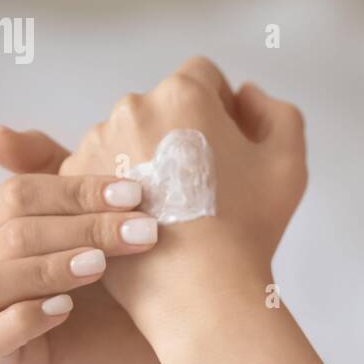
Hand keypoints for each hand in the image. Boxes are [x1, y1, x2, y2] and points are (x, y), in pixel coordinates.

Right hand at [0, 125, 168, 363]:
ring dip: (47, 267)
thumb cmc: (127, 272)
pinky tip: (65, 308)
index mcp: (3, 221)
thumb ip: (59, 168)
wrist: (157, 339)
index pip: (21, 193)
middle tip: (140, 231)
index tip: (136, 193)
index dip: (76, 191)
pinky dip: (25, 318)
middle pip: (12, 231)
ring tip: (100, 266)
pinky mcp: (0, 354)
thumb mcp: (102, 213)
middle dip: (79, 227)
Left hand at [59, 57, 306, 336]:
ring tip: (172, 208)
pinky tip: (147, 221)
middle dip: (182, 133)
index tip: (227, 147)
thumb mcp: (289, 159)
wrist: (198, 288)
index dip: (221, 108)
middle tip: (203, 183)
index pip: (203, 76)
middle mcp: (132, 108)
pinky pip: (100, 171)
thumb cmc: (247, 225)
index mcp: (183, 94)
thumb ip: (276, 111)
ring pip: (128, 137)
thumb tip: (245, 96)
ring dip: (147, 158)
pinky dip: (120, 188)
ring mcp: (96, 145)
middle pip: (162, 106)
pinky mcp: (74, 185)